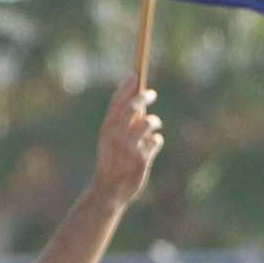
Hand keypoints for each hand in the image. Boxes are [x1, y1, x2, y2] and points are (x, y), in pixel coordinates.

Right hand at [95, 81, 162, 207]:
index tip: (135, 74)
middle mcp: (117, 136)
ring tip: (154, 124)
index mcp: (107, 128)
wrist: (109, 188)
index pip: (117, 102)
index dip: (126, 87)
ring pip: (148, 123)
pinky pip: (156, 141)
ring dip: (154, 121)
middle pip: (132, 108)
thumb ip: (121, 124)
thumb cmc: (111, 161)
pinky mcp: (142, 159)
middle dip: (143, 97)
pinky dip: (156, 140)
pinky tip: (153, 143)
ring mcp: (129, 147)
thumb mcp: (110, 140)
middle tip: (152, 93)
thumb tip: (139, 104)